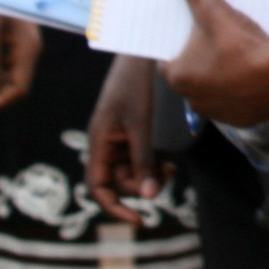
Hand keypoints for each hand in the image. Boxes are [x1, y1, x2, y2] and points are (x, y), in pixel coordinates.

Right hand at [87, 54, 167, 224]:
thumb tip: (147, 197)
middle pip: (119, 181)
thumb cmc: (138, 82)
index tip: (139, 220)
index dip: (114, 207)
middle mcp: (108, 143)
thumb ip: (143, 159)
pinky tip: (170, 162)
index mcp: (100, 141)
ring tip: (170, 169)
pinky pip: (143, 157)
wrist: (147, 48)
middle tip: (167, 176)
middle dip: (141, 186)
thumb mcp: (141, 123)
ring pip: (134, 171)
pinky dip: (155, 163)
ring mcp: (123, 137)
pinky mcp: (138, 129)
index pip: (98, 186)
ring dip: (150, 176)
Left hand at [161, 0, 268, 127]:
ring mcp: (219, 114)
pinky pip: (237, 104)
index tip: (192, 34)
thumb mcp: (215, 11)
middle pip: (192, 77)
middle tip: (219, 43)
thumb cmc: (243, 45)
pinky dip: (243, 93)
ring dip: (222, 80)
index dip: (179, 47)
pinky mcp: (244, 120)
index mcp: (179, 78)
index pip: (168, 61)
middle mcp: (193, 101)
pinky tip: (256, 76)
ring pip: (214, 93)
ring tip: (240, 59)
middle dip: (202, 63)